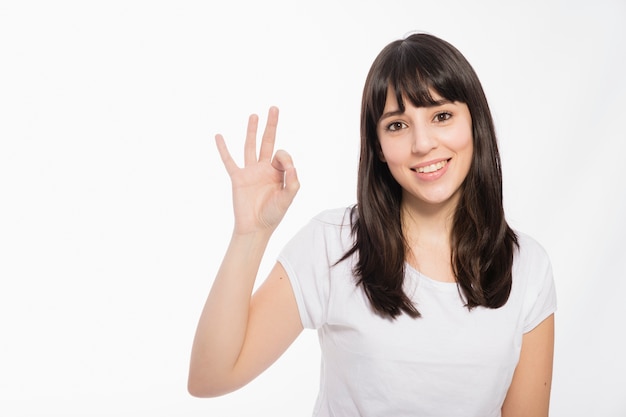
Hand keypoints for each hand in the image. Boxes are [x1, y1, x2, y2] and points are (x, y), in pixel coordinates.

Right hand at [215, 107, 299, 234]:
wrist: (255, 228)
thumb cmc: (273, 215)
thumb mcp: (289, 198)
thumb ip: (293, 181)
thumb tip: (290, 164)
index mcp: (278, 172)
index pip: (282, 154)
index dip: (285, 157)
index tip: (287, 168)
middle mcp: (264, 169)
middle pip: (268, 141)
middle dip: (271, 125)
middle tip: (274, 108)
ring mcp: (250, 172)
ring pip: (250, 146)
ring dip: (252, 131)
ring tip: (254, 115)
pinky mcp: (237, 178)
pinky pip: (229, 160)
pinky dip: (223, 149)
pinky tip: (219, 136)